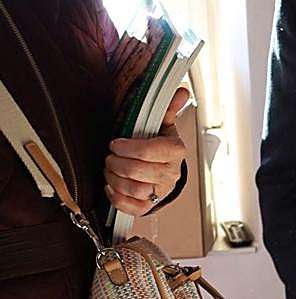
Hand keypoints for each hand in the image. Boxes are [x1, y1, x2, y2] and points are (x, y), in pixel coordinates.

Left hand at [104, 87, 188, 216]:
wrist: (164, 170)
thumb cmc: (160, 146)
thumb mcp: (163, 125)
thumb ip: (168, 107)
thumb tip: (182, 91)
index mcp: (175, 151)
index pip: (149, 151)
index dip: (127, 147)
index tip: (116, 143)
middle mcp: (170, 173)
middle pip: (136, 171)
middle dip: (116, 162)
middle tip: (110, 156)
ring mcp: (161, 191)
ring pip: (133, 189)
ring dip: (114, 178)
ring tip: (110, 169)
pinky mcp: (150, 205)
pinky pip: (132, 208)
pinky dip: (117, 197)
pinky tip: (112, 186)